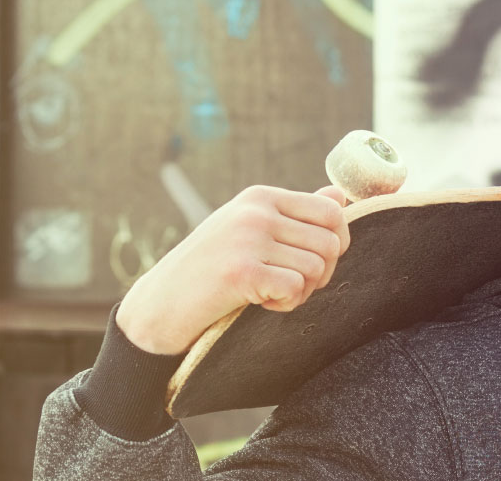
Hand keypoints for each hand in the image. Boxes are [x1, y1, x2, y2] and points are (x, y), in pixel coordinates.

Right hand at [116, 185, 349, 354]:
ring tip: (270, 295)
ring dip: (301, 292)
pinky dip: (286, 304)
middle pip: (331, 243)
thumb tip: (340, 195)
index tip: (313, 263)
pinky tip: (261, 303)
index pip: (331, 210)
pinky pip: (295, 288)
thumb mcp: (251, 232)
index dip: (336, 242)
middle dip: (322, 274)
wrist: (160, 304)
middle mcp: (255, 212)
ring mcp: (247, 239)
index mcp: (260, 197)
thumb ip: (295, 215)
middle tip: (291, 286)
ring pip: (316, 268)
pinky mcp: (241, 271)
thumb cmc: (210, 270)